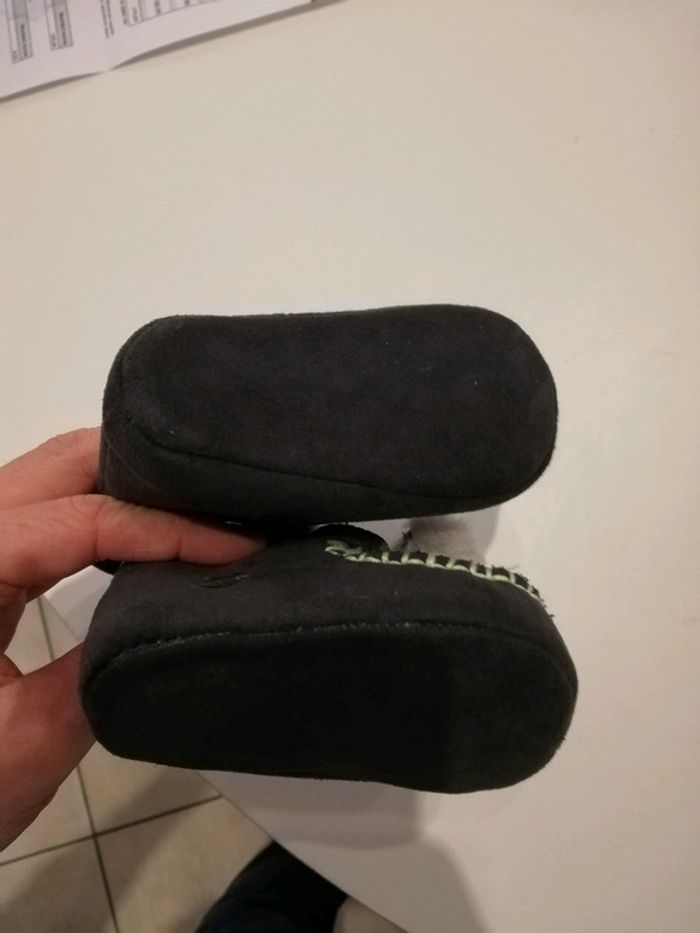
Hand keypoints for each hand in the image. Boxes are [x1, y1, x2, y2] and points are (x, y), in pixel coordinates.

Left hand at [0, 428, 263, 849]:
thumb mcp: (29, 739)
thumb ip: (105, 666)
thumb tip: (182, 606)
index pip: (80, 518)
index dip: (167, 527)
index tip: (239, 546)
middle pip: (62, 464)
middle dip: (150, 476)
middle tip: (226, 509)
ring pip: (55, 473)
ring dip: (129, 487)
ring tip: (200, 517)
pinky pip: (48, 505)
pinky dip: (103, 509)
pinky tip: (147, 536)